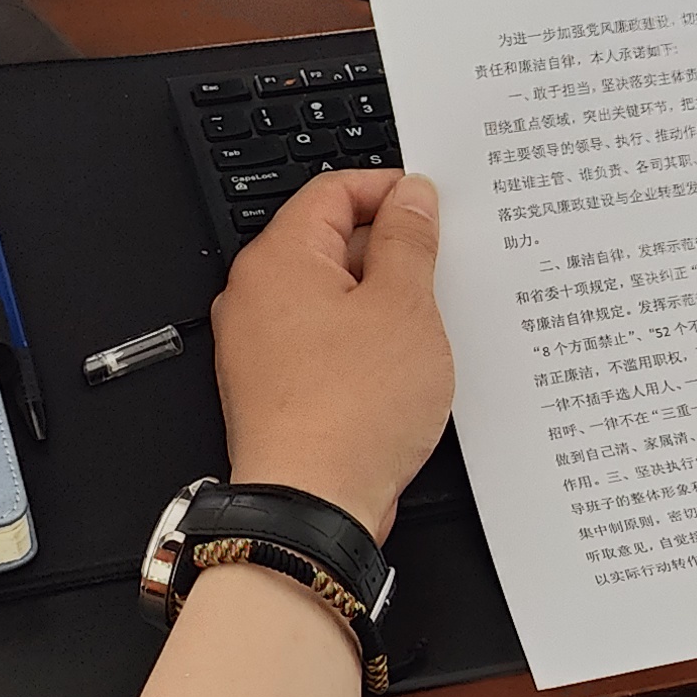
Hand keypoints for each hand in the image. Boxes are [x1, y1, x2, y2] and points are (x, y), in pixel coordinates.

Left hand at [210, 170, 450, 540]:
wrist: (312, 506)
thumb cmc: (351, 413)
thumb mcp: (404, 308)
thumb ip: (409, 241)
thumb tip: (411, 199)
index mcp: (279, 259)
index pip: (333, 190)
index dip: (390, 190)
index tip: (432, 208)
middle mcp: (255, 296)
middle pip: (328, 240)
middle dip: (390, 248)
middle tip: (440, 269)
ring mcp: (258, 344)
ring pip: (329, 295)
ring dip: (379, 300)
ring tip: (425, 325)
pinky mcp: (272, 387)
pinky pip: (321, 341)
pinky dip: (360, 341)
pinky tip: (398, 366)